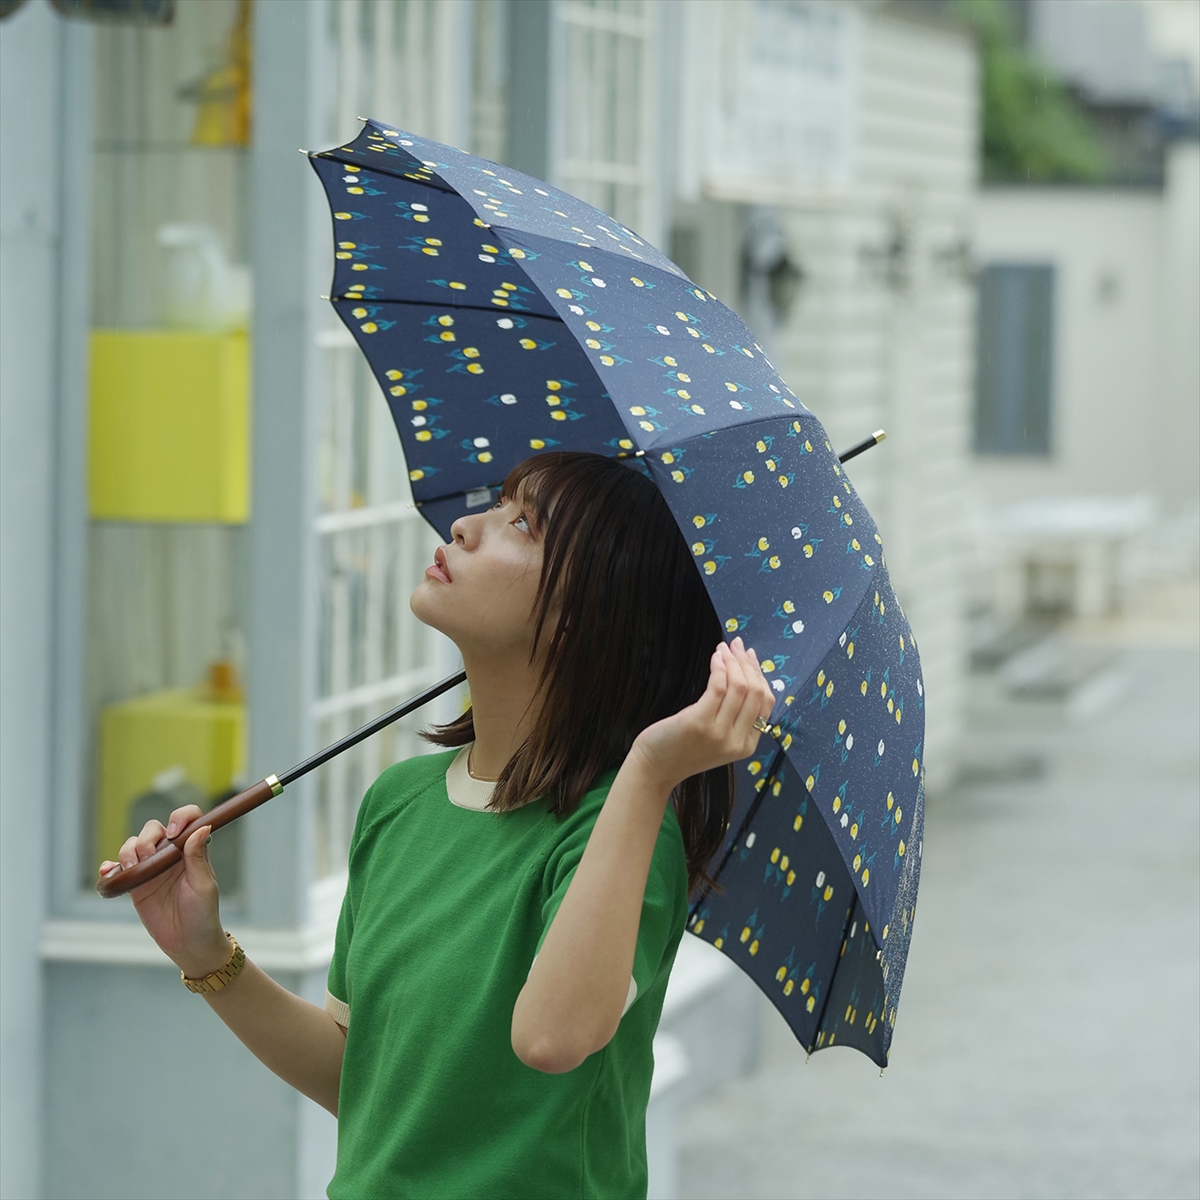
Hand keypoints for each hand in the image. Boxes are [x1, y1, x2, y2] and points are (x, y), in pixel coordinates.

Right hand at [98, 806, 230, 978]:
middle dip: (146, 838)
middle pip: (153, 830)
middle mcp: (170, 855)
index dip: (179, 818)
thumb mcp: (203, 886)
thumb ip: (198, 858)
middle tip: (148, 857)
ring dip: (127, 851)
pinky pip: (118, 870)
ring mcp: (151, 869)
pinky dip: (110, 867)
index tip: (173, 833)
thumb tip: (201, 828)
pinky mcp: (136, 885)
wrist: (187, 944)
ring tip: (131, 868)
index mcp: (192, 850)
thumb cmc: (203, 914)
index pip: (187, 820)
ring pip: (133, 846)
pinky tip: (108, 872)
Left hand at [631, 637, 773, 793]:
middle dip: (747, 663)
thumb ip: (735, 715)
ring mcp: (719, 733)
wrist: (656, 767)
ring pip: (739, 687)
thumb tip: (745, 674)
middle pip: (755, 692)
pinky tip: (715, 658)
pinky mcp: (699, 722)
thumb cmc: (684, 748)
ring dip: (732, 661)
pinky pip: (717, 687)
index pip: (766, 703)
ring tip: (723, 648)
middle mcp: (737, 741)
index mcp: (747, 745)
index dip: (759, 674)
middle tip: (736, 646)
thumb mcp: (719, 737)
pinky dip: (719, 667)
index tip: (749, 656)